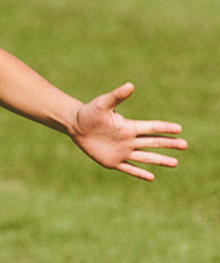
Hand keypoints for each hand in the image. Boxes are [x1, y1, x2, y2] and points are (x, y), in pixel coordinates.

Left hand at [69, 82, 186, 180]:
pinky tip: (152, 177)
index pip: (151, 128)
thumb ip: (117, 96)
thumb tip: (130, 85)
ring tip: (175, 163)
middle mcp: (129, 140)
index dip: (164, 128)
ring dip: (160, 160)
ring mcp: (122, 151)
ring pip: (145, 157)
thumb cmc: (90, 112)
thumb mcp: (103, 103)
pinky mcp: (112, 161)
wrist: (76, 125)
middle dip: (168, 144)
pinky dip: (140, 173)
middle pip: (153, 143)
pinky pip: (129, 169)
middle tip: (185, 145)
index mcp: (129, 126)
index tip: (179, 129)